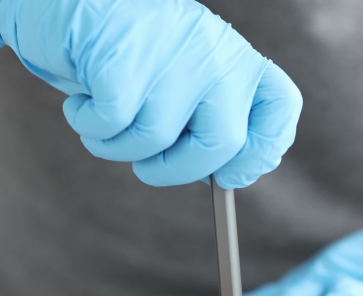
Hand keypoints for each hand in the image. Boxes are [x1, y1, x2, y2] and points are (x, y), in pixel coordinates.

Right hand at [0, 0, 301, 187]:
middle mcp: (214, 54)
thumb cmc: (127, 51)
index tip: (230, 175)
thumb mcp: (184, 74)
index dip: (259, 153)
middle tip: (146, 166)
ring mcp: (171, 56)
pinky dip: (89, 125)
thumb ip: (208, 116)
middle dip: (176, 171)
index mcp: (236, 57)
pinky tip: (82, 98)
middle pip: (223, 145)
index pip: (281, 108)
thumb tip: (226, 178)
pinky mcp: (123, 62)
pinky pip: (111, 128)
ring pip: (155, 142)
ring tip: (102, 116)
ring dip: (117, 147)